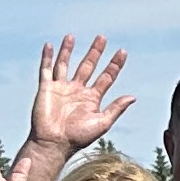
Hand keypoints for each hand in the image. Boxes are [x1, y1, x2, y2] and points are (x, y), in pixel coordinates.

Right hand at [25, 35, 131, 159]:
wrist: (54, 144)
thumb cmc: (78, 137)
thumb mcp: (102, 122)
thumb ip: (116, 108)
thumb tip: (133, 97)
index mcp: (91, 98)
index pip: (106, 77)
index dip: (114, 64)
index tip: (122, 52)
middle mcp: (77, 91)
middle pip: (88, 66)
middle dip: (95, 52)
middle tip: (102, 37)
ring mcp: (61, 88)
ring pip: (65, 64)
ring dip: (68, 50)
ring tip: (71, 36)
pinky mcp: (46, 89)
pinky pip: (46, 70)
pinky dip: (47, 57)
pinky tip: (50, 45)